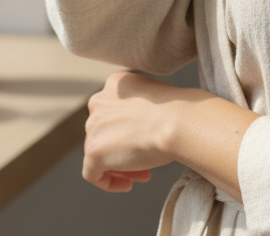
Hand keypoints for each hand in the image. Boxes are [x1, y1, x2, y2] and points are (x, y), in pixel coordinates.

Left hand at [81, 72, 178, 191]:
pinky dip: (108, 182)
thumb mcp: (152, 102)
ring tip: (143, 174)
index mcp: (115, 84)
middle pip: (105, 133)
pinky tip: (128, 185)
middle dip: (124, 150)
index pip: (113, 113)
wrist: (177, 122)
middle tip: (145, 164)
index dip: (128, 132)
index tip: (145, 143)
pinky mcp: (93, 150)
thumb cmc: (176, 113)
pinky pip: (92, 173)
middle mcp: (99, 101)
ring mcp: (94, 125)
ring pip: (100, 152)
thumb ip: (137, 112)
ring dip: (120, 166)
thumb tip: (135, 132)